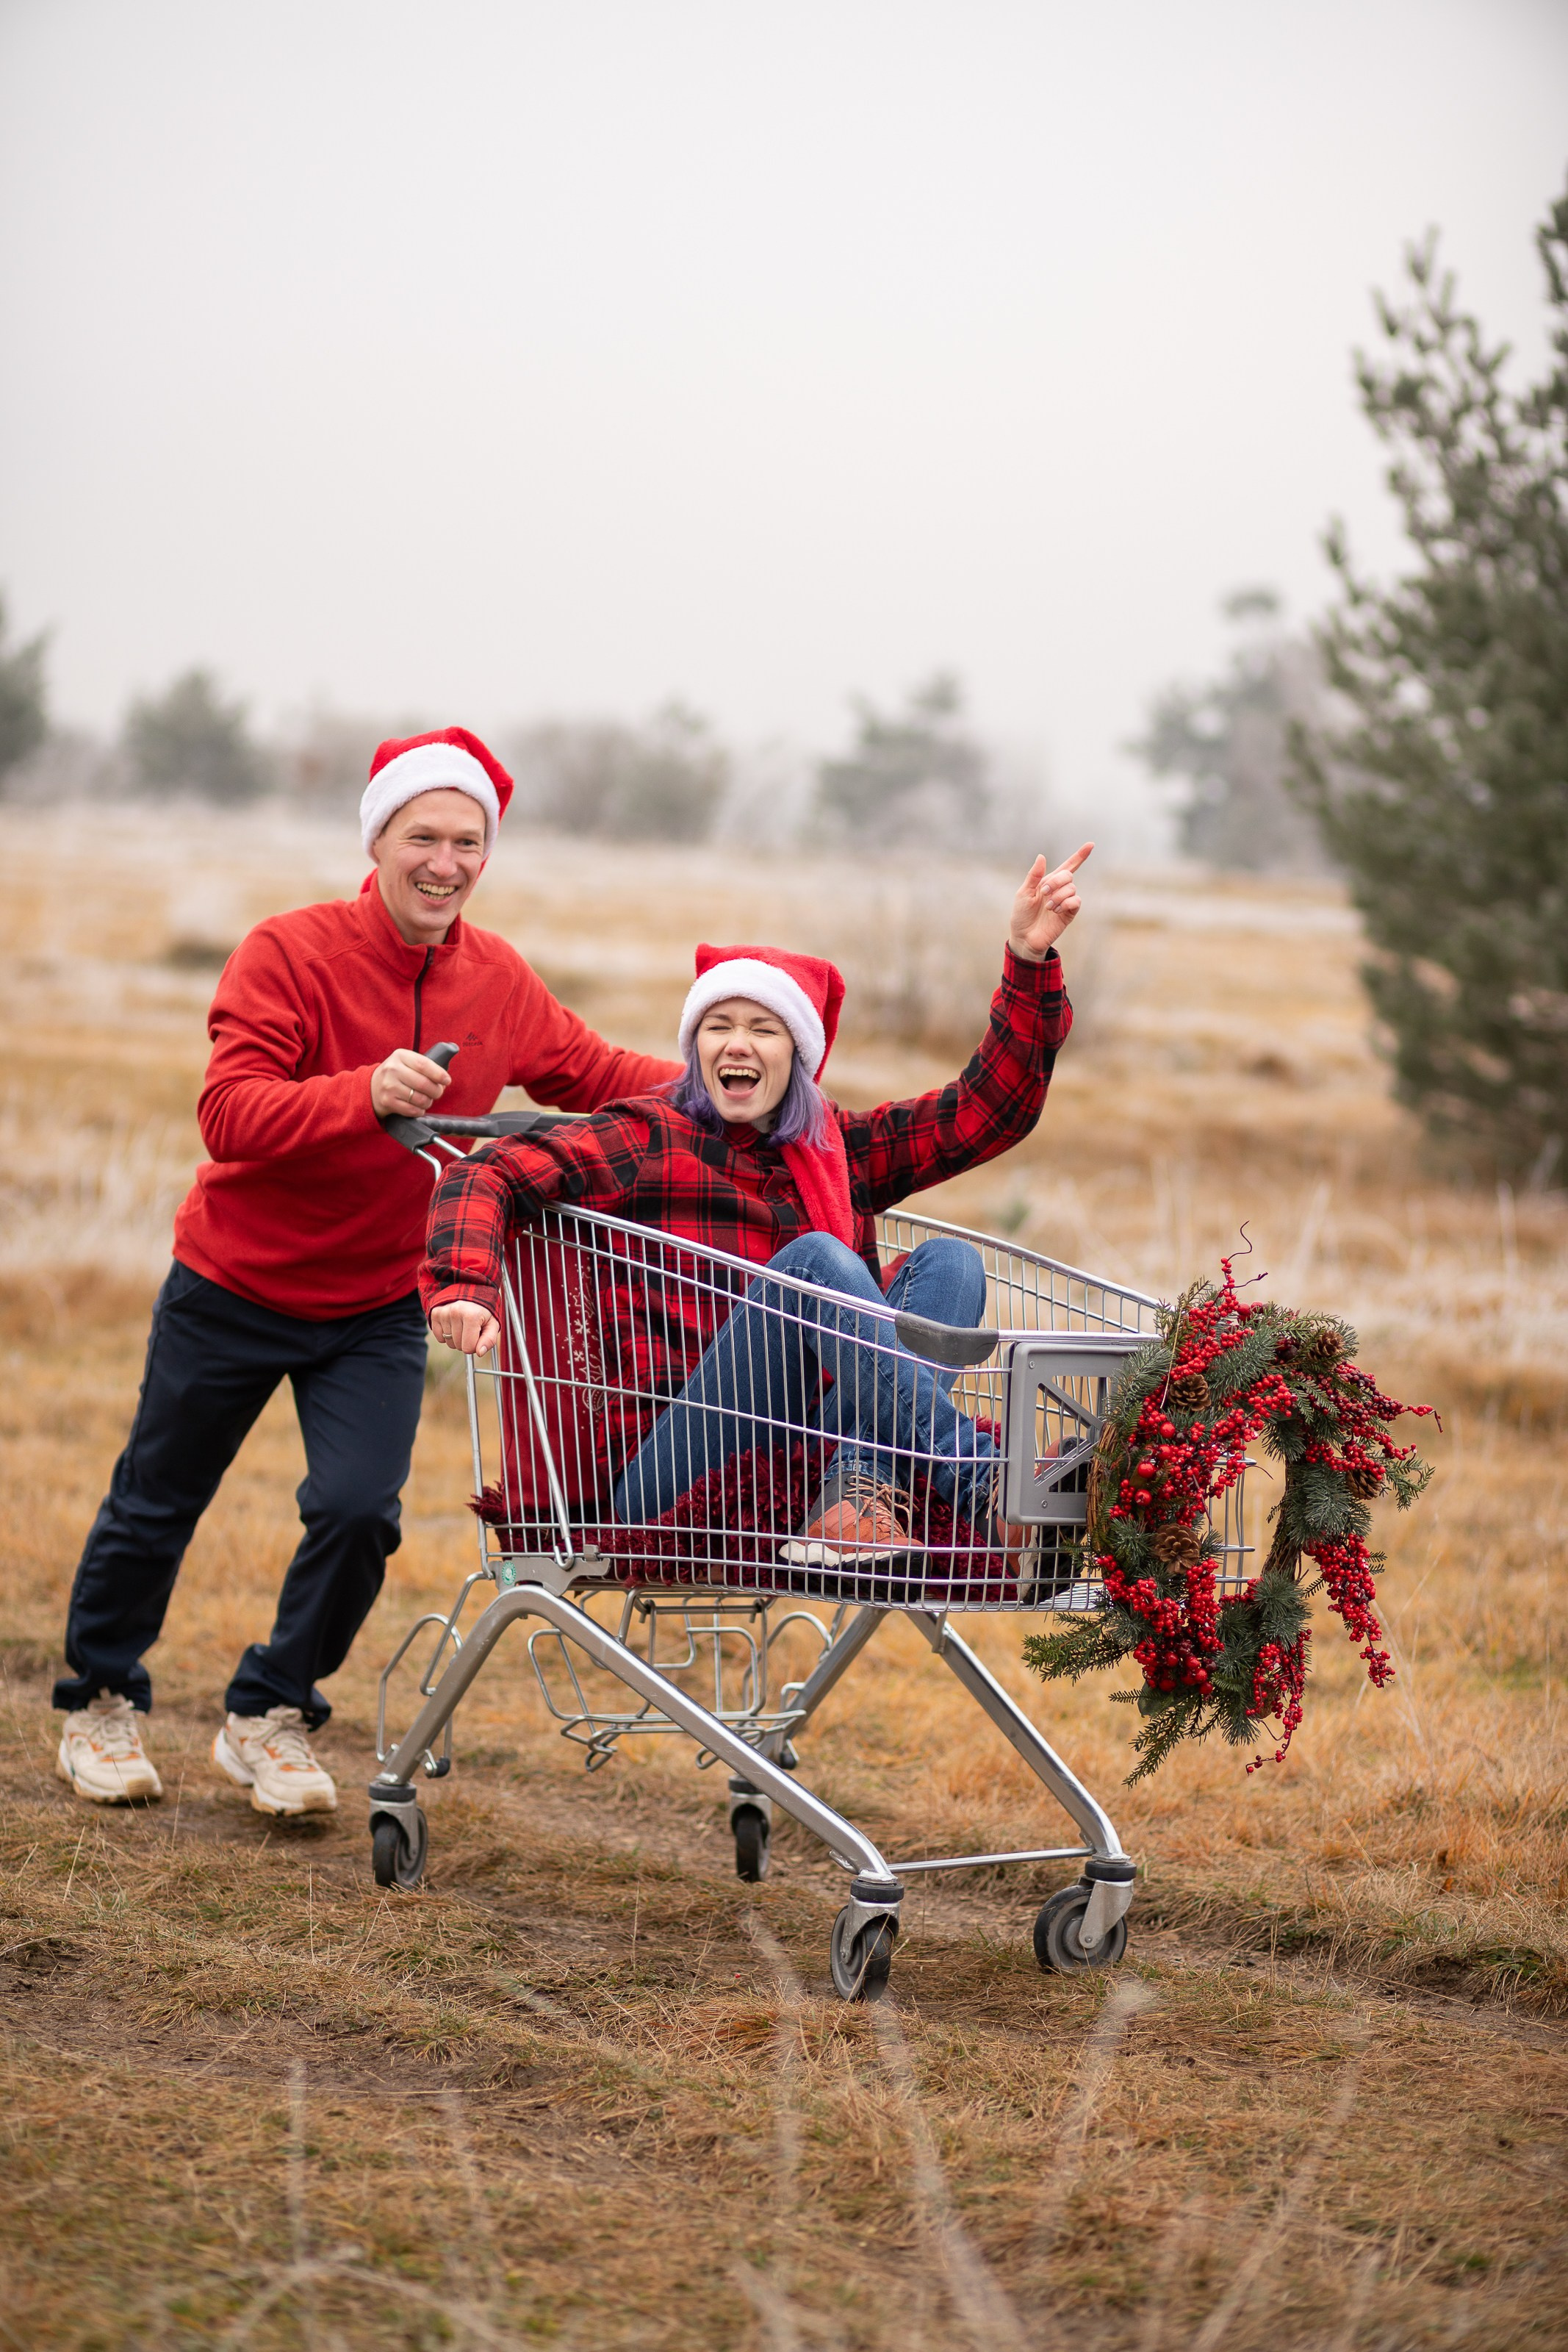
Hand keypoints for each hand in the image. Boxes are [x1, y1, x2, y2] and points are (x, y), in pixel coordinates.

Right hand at [372, 1048, 452, 1118]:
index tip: (447, 1080)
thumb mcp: (406, 1062)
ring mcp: (389, 1086)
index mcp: (400, 1056)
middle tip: (438, 1092)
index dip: (439, 1074)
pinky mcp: (388, 1102)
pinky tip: (418, 1107)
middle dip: (437, 1091)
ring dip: (428, 1102)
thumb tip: (445, 1080)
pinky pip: (412, 1110)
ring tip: (427, 1099)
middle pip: (424, 1083)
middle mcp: (392, 1069)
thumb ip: (424, 1066)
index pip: (424, 1064)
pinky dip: (420, 1110)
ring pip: (420, 1099)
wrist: (371, 1087)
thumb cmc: (397, 1074)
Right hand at [429, 1300, 499, 1355]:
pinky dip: (446, 1335)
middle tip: (471, 1328)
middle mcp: (455, 1312)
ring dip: (456, 1338)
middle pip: (458, 1346)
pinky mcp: (435, 1313)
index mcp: (471, 1315)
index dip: (475, 1345)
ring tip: (463, 1325)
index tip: (478, 1334)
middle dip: (466, 1341)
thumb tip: (480, 1352)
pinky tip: (453, 1325)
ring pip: (449, 1343)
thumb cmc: (483, 1310)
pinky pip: (439, 1337)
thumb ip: (489, 1339)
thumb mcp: (493, 1324)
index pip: (468, 1348)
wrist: (470, 1291)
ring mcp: (444, 1312)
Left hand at [1009, 844, 1092, 961]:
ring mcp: (1065, 902)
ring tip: (1048, 907)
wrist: (1024, 937)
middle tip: (1044, 893)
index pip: (1067, 866)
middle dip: (1056, 881)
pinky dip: (1066, 903)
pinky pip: (1076, 901)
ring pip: (1072, 888)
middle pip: (1068, 875)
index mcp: (1048, 882)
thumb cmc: (1022, 915)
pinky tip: (1056, 910)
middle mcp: (1059, 890)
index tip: (1091, 844)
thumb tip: (1042, 856)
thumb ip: (1034, 876)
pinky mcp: (1069, 914)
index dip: (1079, 856)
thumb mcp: (1023, 893)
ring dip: (1058, 895)